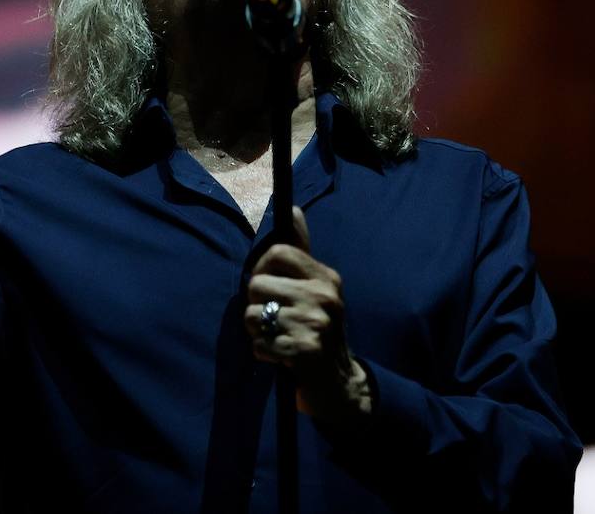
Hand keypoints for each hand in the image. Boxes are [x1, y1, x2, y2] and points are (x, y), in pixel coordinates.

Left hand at [244, 206, 372, 422]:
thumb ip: (300, 250)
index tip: (268, 287)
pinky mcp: (304, 352)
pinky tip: (281, 356)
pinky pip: (259, 344)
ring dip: (258, 331)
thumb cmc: (320, 329)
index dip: (262, 269)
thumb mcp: (317, 288)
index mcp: (326, 277)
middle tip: (275, 320)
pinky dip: (263, 353)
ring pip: (253, 315)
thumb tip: (292, 209)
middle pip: (256, 284)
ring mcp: (315, 324)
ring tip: (278, 337)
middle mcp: (324, 297)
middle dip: (256, 305)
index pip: (277, 252)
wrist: (341, 384)